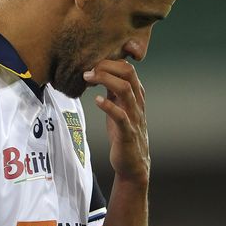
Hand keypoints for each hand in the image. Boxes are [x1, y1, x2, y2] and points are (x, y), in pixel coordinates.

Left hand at [83, 60, 149, 183]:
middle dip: (107, 66)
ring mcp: (134, 116)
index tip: (90, 66)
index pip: (127, 67)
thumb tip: (99, 73)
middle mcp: (137, 102)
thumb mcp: (119, 108)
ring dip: (105, 80)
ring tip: (88, 78)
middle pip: (129, 72)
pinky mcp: (128, 132)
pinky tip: (96, 100)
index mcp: (136, 95)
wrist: (133, 163)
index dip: (108, 62)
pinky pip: (120, 115)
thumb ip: (113, 91)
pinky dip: (108, 106)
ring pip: (126, 89)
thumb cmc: (124, 134)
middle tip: (88, 69)